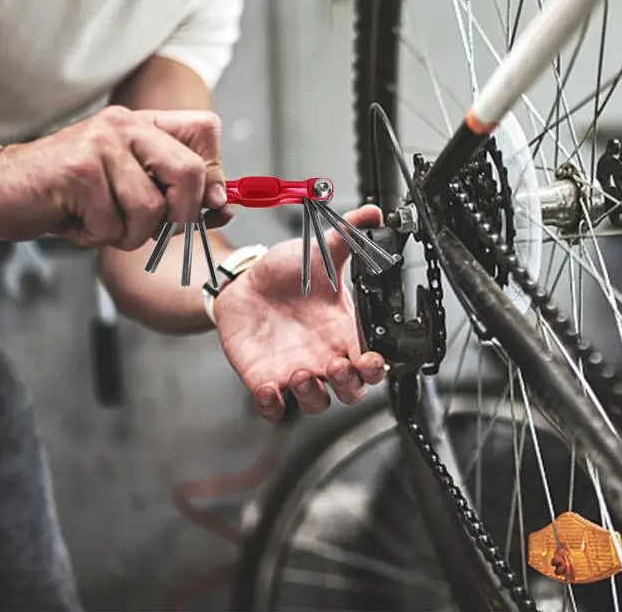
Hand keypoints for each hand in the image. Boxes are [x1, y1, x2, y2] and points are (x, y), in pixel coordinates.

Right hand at [0, 105, 227, 248]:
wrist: (0, 187)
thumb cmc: (72, 194)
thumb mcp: (132, 189)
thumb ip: (178, 194)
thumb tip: (224, 206)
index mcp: (144, 125)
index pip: (207, 129)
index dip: (214, 173)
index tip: (202, 205)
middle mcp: (125, 125)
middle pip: (190, 172)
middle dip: (180, 216)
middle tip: (151, 228)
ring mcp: (100, 144)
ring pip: (151, 210)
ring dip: (129, 235)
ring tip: (101, 223)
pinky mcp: (78, 171)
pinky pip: (114, 225)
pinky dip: (98, 237)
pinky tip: (76, 221)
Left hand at [215, 204, 388, 422]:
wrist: (245, 282)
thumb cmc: (287, 273)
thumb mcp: (319, 253)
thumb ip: (348, 236)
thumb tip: (373, 212)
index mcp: (342, 331)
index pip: (371, 362)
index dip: (376, 369)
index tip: (372, 360)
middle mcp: (324, 356)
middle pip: (350, 392)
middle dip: (349, 387)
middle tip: (338, 367)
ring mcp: (295, 370)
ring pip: (316, 404)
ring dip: (312, 396)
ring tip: (301, 372)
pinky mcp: (265, 378)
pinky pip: (274, 408)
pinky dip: (273, 406)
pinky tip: (269, 389)